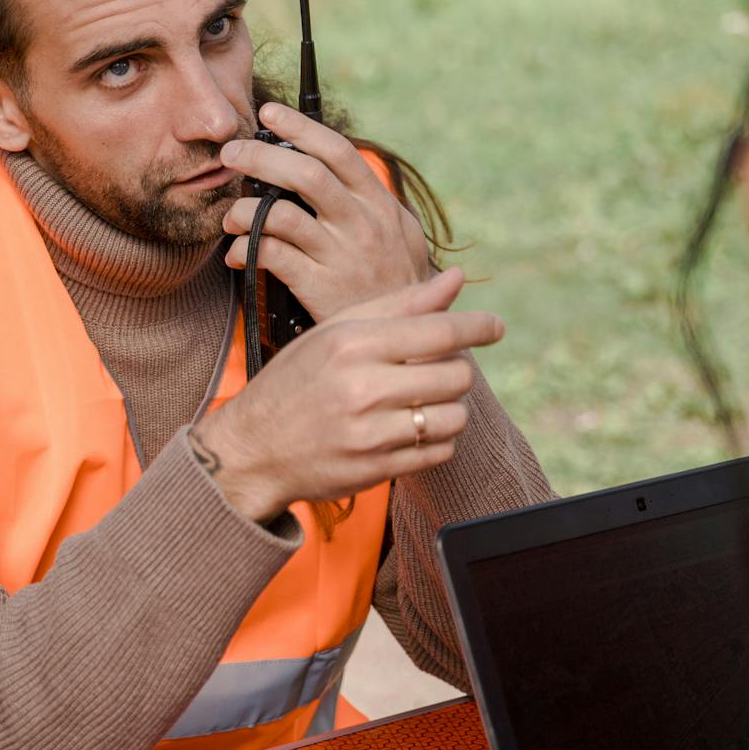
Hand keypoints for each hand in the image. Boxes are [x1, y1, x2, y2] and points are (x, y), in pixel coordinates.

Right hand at [192, 266, 502, 519]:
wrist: (253, 448)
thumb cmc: (298, 380)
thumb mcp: (337, 331)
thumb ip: (400, 305)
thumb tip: (455, 279)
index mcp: (353, 343)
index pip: (438, 332)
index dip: (477, 326)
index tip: (495, 326)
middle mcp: (362, 387)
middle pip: (455, 376)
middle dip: (456, 370)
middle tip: (435, 369)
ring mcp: (370, 433)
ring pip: (454, 417)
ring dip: (450, 407)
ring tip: (423, 400)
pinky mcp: (378, 470)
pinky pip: (440, 451)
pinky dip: (438, 438)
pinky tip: (412, 427)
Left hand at [220, 102, 430, 319]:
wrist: (408, 334)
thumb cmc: (397, 281)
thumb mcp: (400, 232)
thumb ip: (369, 200)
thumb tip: (331, 165)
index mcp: (378, 204)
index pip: (338, 152)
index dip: (301, 127)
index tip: (270, 113)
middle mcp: (361, 224)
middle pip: (306, 174)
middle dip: (260, 156)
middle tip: (232, 153)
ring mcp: (340, 255)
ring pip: (281, 214)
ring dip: (244, 209)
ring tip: (230, 216)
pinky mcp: (319, 287)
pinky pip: (271, 256)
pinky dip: (245, 250)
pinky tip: (236, 255)